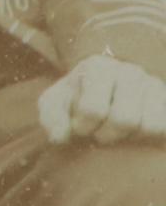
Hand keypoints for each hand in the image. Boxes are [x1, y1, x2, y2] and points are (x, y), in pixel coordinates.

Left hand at [40, 54, 165, 146]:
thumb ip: (51, 119)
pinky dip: (150, 138)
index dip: (83, 127)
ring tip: (117, 131)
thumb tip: (59, 138)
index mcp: (98, 67)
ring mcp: (154, 85)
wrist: (103, 95)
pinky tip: (135, 132)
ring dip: (130, 137)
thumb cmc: (76, 100)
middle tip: (99, 133)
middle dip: (107, 135)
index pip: (93, 109)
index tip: (79, 128)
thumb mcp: (54, 106)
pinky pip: (164, 128)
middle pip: (124, 119)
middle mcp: (130, 72)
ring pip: (150, 126)